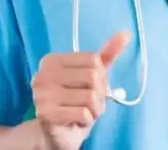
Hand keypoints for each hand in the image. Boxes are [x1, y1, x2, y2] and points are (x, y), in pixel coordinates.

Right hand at [32, 31, 130, 149]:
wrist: (57, 134)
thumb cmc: (74, 103)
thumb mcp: (91, 76)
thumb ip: (106, 55)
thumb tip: (125, 34)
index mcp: (51, 60)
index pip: (93, 59)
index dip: (100, 76)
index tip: (89, 87)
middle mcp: (42, 75)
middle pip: (92, 76)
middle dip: (99, 95)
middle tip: (89, 103)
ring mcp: (42, 95)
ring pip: (90, 97)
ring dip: (95, 110)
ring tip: (84, 113)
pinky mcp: (46, 114)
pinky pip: (84, 113)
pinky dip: (87, 120)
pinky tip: (77, 121)